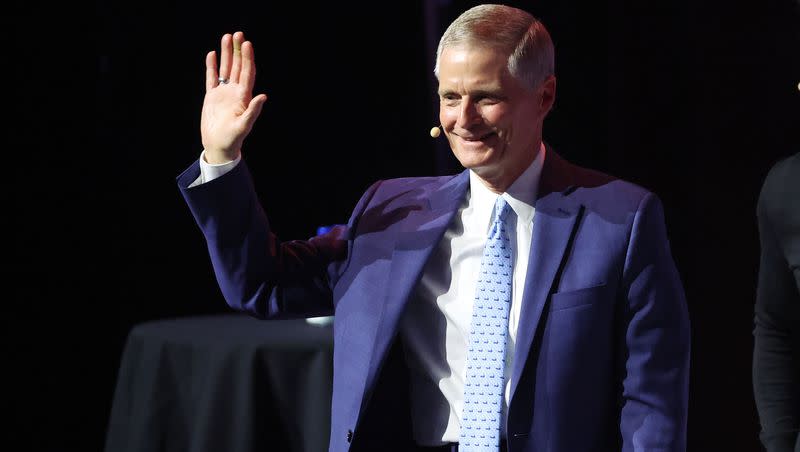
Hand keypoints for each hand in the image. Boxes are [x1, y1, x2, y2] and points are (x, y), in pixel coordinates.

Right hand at [201, 31, 267, 163]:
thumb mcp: (244, 126)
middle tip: (238, 33)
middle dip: (238, 50)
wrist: (219, 147)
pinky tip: (212, 54)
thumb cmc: (233, 139)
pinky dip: (211, 66)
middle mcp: (235, 92)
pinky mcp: (211, 97)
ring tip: (226, 37)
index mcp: (244, 97)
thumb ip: (253, 111)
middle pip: (237, 66)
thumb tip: (264, 96)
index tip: (247, 44)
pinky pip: (212, 78)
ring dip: (226, 54)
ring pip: (225, 69)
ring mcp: (223, 93)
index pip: (247, 73)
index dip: (248, 58)